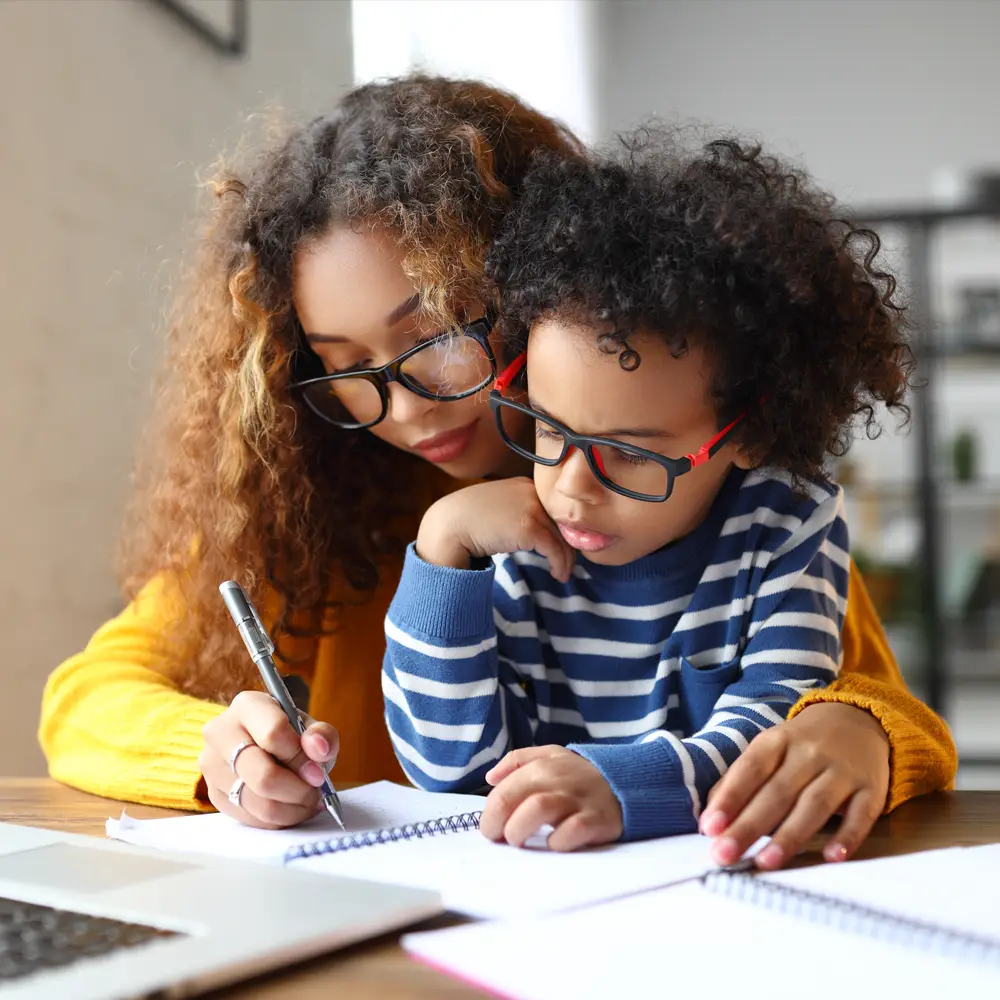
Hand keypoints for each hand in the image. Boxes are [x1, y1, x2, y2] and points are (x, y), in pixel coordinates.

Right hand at [199, 690, 338, 828]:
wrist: (261, 744)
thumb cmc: (290, 733)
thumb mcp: (311, 727)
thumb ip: (321, 735)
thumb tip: (318, 749)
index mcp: (247, 706)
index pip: (273, 734)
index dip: (300, 758)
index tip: (318, 773)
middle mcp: (220, 732)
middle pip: (263, 775)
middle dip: (297, 790)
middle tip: (316, 793)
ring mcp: (212, 765)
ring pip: (256, 801)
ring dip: (291, 810)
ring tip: (308, 803)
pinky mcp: (213, 793)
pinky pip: (249, 817)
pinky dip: (276, 819)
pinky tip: (291, 809)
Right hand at [416, 478, 574, 581]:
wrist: (448, 526)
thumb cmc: (466, 521)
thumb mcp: (497, 509)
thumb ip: (517, 514)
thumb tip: (534, 535)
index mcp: (524, 486)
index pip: (553, 510)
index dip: (562, 531)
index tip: (563, 548)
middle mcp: (531, 492)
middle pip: (561, 522)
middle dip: (568, 546)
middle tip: (568, 565)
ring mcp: (531, 508)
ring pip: (562, 537)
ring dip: (566, 559)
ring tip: (563, 574)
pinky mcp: (528, 527)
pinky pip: (554, 549)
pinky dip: (559, 564)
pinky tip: (557, 574)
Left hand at [480, 746, 622, 850]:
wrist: (626, 781)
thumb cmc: (580, 774)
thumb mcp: (550, 755)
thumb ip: (518, 761)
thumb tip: (491, 778)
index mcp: (540, 766)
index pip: (501, 792)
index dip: (490, 815)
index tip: (492, 829)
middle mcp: (556, 780)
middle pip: (511, 799)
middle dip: (497, 824)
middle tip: (501, 838)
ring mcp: (576, 799)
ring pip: (537, 809)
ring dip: (520, 830)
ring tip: (520, 841)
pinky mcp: (596, 819)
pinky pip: (571, 831)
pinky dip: (558, 841)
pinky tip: (553, 843)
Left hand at [700, 703, 889, 869]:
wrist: (858, 718)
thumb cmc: (801, 744)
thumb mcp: (768, 750)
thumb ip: (738, 781)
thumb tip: (709, 819)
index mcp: (776, 741)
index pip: (750, 769)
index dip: (730, 798)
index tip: (709, 827)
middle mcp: (808, 753)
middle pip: (777, 792)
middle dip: (749, 826)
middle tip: (725, 855)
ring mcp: (842, 770)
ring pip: (814, 805)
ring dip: (790, 836)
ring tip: (766, 862)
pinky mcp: (871, 789)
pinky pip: (861, 814)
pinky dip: (847, 836)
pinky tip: (831, 857)